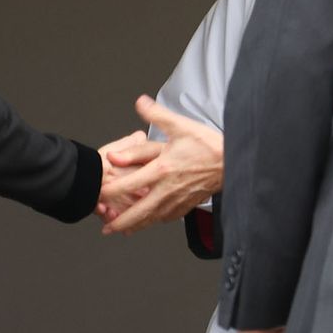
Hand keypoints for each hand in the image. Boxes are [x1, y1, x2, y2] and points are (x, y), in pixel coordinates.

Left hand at [101, 95, 223, 235]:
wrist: (234, 161)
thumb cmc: (208, 144)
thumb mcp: (180, 125)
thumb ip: (156, 115)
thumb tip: (139, 102)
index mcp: (161, 169)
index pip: (128, 184)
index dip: (109, 191)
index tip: (98, 194)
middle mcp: (167, 188)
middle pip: (138, 211)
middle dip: (120, 222)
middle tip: (106, 228)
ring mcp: (178, 199)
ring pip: (153, 218)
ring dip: (136, 226)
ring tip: (123, 230)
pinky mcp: (189, 203)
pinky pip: (169, 217)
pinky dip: (156, 221)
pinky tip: (151, 221)